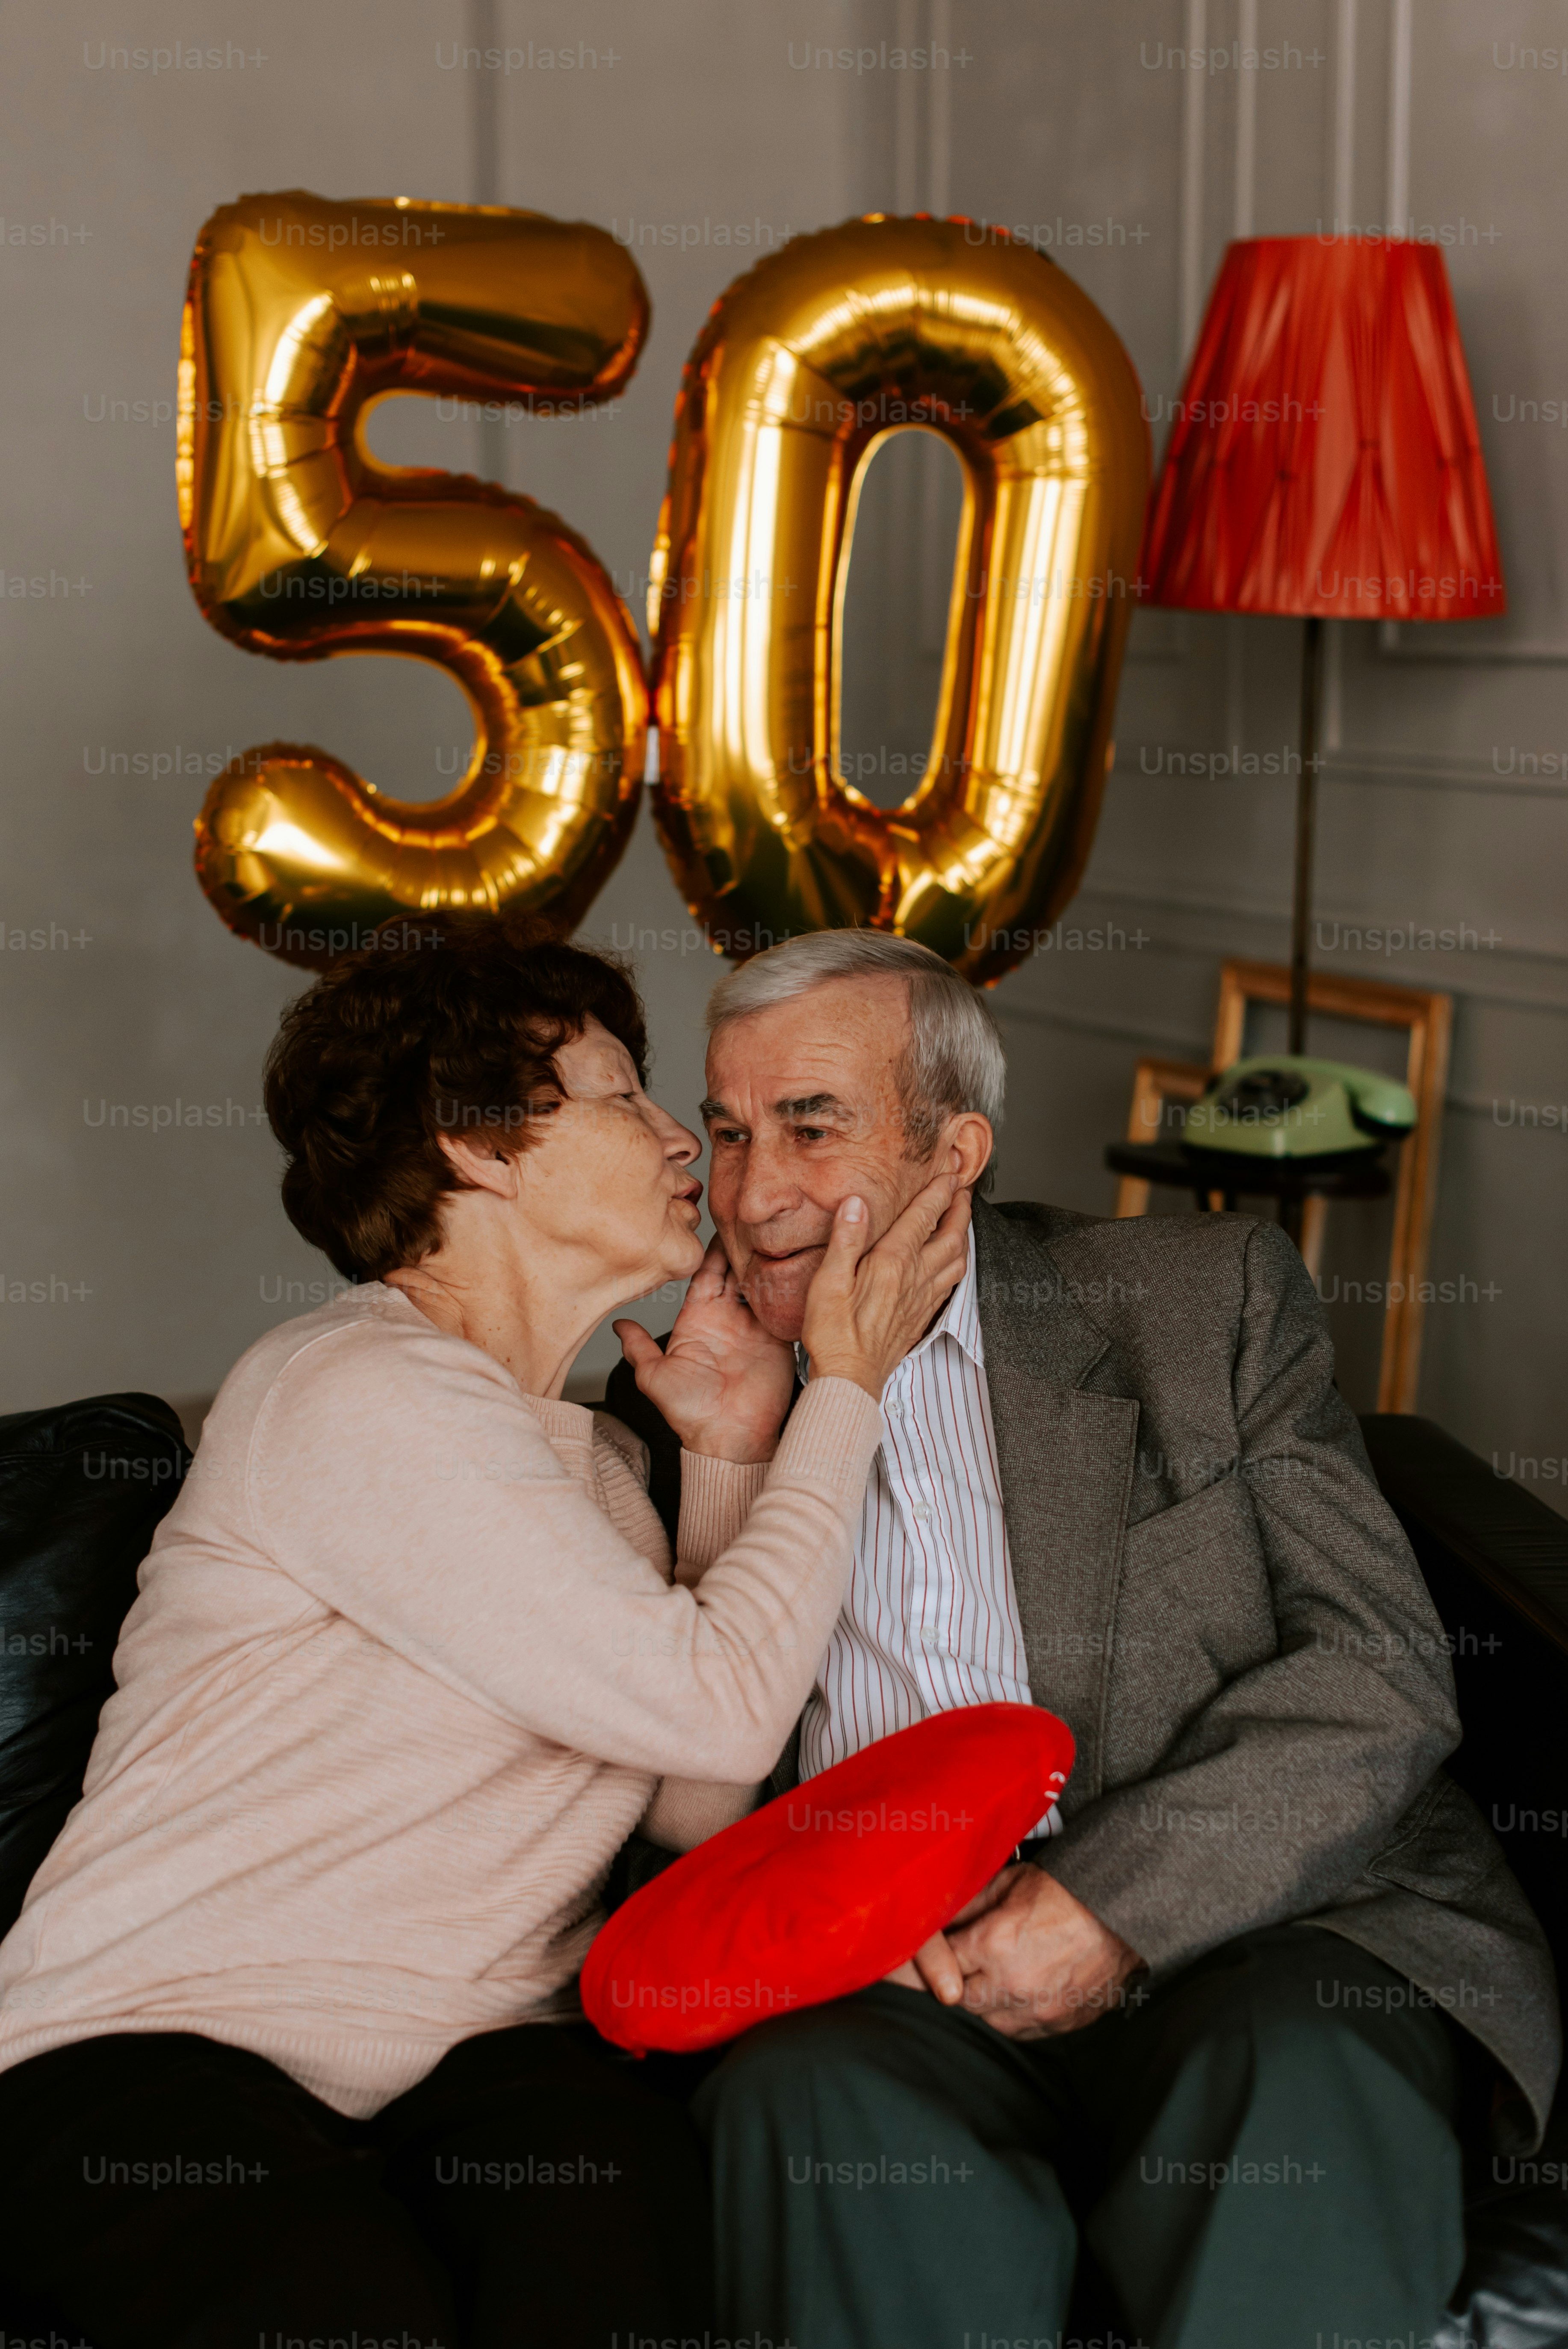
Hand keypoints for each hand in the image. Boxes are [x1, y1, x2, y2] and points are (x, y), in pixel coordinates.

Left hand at [614, 1236, 793, 1463]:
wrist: (729, 1438)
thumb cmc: (690, 1412)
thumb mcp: (654, 1376)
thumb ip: (638, 1348)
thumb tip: (618, 1324)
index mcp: (697, 1320)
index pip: (704, 1274)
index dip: (709, 1249)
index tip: (713, 1221)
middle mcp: (726, 1319)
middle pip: (735, 1270)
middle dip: (741, 1244)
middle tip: (748, 1214)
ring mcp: (754, 1326)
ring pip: (761, 1281)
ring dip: (765, 1258)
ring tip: (771, 1229)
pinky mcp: (777, 1336)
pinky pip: (783, 1303)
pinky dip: (787, 1283)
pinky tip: (792, 1260)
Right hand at [800, 1168, 970, 1399]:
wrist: (850, 1378)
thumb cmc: (833, 1332)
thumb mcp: (828, 1282)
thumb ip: (845, 1240)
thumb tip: (856, 1203)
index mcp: (893, 1263)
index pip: (923, 1217)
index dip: (939, 1191)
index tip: (949, 1171)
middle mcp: (915, 1278)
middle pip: (951, 1236)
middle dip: (960, 1209)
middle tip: (963, 1189)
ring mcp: (922, 1299)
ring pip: (957, 1261)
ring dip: (964, 1236)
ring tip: (962, 1222)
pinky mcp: (922, 1316)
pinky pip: (950, 1284)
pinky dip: (957, 1264)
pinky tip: (951, 1264)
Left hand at [885, 1864, 1142, 2039]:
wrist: (1129, 1911)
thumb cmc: (1069, 1889)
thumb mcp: (1010, 1881)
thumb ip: (968, 1902)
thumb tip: (937, 1916)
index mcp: (995, 1944)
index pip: (938, 1963)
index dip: (923, 1960)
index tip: (910, 1959)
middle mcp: (1013, 1984)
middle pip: (959, 1998)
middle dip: (952, 1982)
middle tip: (954, 1967)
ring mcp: (1039, 2009)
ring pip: (988, 2020)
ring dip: (981, 2002)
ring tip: (986, 1977)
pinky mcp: (1061, 2023)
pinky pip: (1020, 2031)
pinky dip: (1010, 2016)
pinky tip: (1012, 1994)